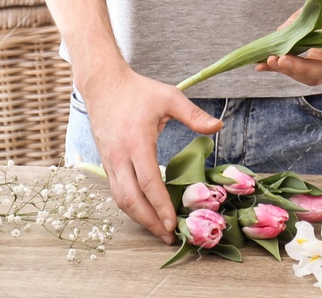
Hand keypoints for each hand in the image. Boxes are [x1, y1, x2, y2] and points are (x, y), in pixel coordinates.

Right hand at [81, 63, 222, 243]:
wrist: (103, 84)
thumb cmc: (138, 91)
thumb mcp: (168, 97)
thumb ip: (193, 114)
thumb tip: (218, 126)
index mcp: (136, 142)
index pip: (148, 181)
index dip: (160, 206)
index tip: (172, 224)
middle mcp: (119, 156)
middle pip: (131, 199)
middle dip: (149, 222)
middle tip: (167, 236)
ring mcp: (110, 161)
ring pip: (120, 199)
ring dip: (139, 218)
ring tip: (158, 230)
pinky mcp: (106, 162)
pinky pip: (116, 190)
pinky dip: (130, 205)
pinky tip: (145, 211)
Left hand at [253, 0, 321, 85]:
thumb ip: (309, 15)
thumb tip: (282, 31)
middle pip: (320, 73)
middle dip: (298, 68)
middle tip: (279, 59)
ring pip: (307, 76)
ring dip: (285, 71)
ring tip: (266, 62)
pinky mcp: (312, 64)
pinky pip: (297, 70)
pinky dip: (280, 68)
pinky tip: (262, 65)